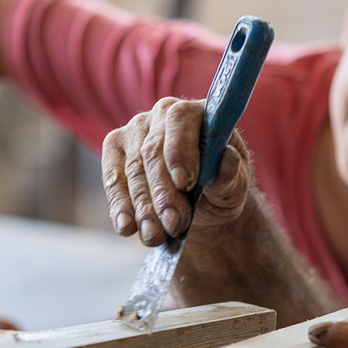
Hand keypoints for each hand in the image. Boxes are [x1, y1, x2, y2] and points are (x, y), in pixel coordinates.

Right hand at [101, 97, 251, 246]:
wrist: (202, 202)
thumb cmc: (220, 184)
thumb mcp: (235, 184)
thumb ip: (231, 173)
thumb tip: (226, 159)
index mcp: (196, 112)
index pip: (180, 120)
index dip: (180, 150)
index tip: (184, 183)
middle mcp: (161, 114)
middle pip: (152, 151)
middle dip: (162, 191)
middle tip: (173, 222)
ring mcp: (134, 131)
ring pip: (132, 170)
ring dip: (142, 207)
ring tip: (154, 235)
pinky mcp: (115, 152)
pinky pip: (113, 180)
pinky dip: (119, 206)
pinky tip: (126, 227)